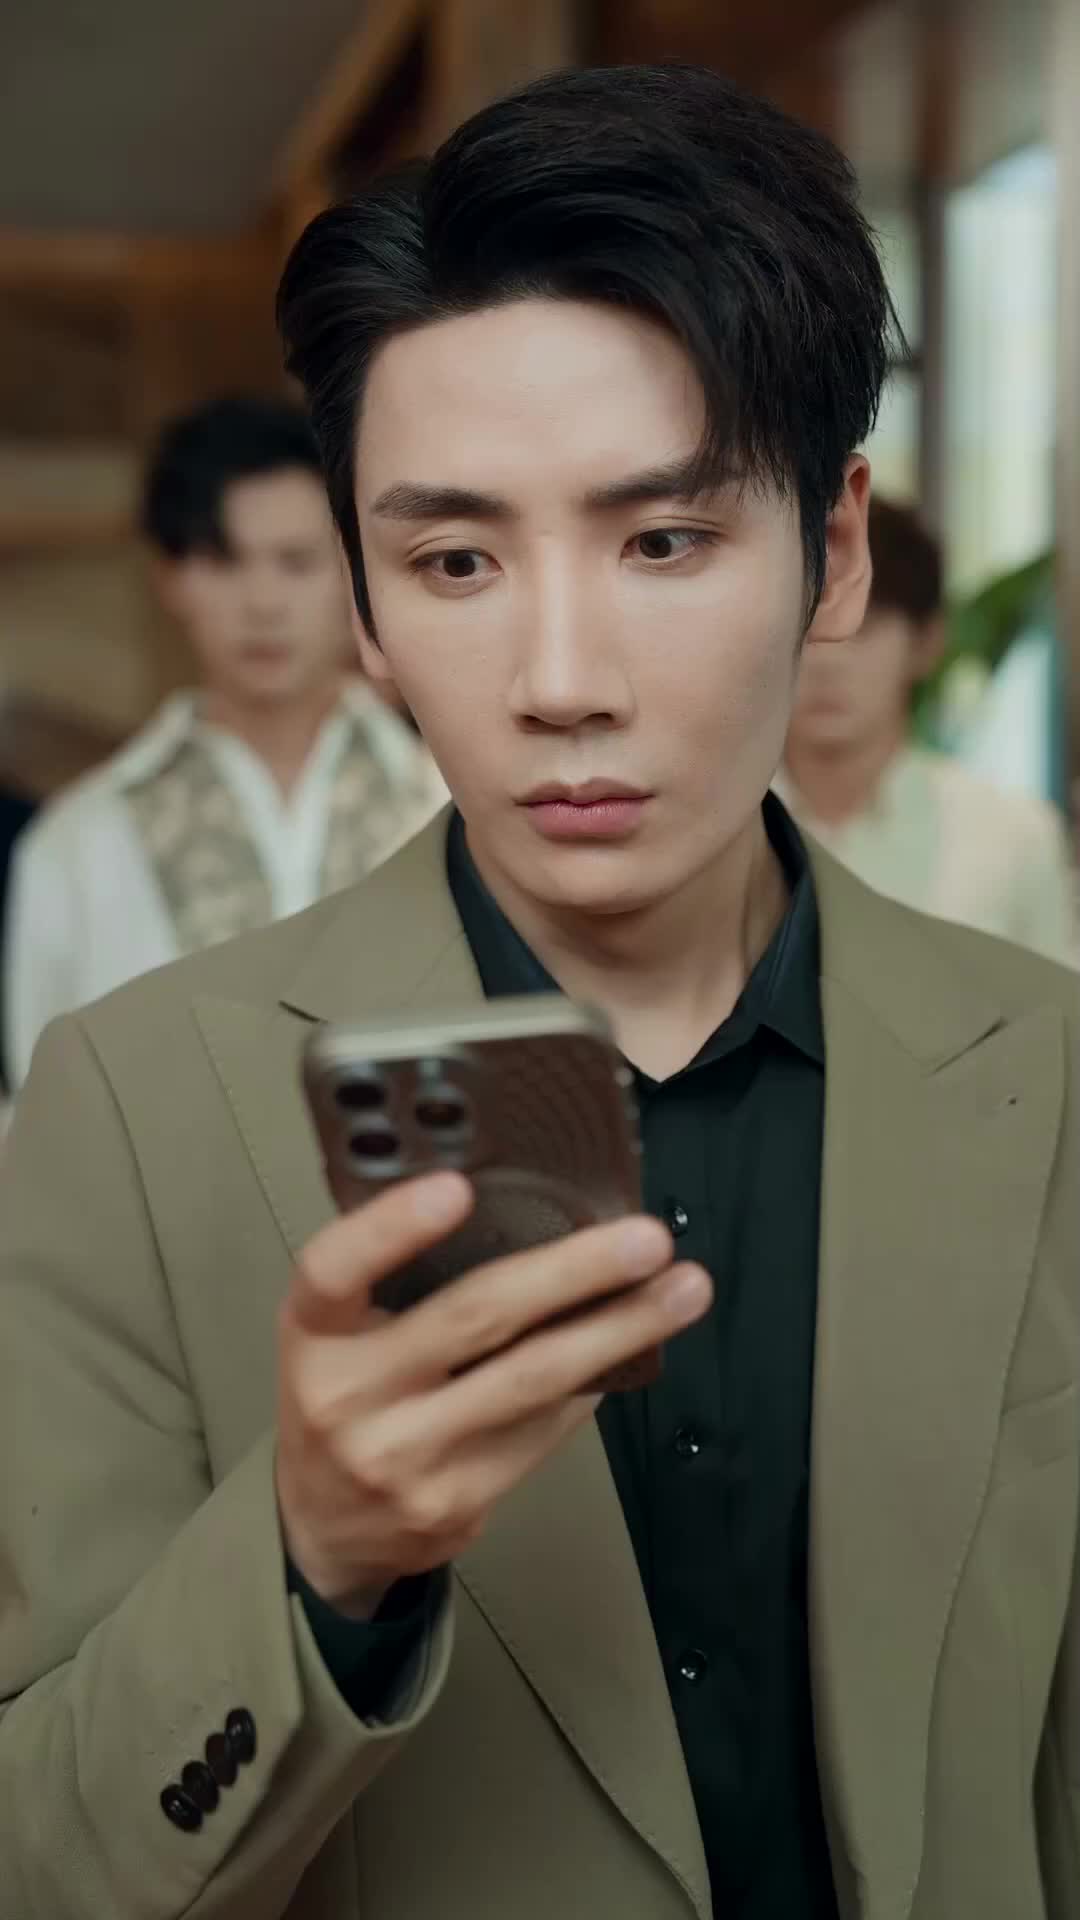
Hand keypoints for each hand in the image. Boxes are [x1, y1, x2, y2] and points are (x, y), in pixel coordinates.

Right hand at [275, 1171, 710, 1616]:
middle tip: (645, 1239)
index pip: (334, 1271)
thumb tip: (525, 1209)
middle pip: (471, 1319)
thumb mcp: (338, 1332)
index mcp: (311, 1334)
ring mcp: (404, 1458)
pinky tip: (635, 1348)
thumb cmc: (345, 1395)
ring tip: (681, 1291)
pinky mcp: (457, 1503)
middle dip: (573, 1273)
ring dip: (618, 1330)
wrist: (324, 1529)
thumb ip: (395, 1279)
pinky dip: (594, 1382)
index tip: (457, 1188)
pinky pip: (544, 1430)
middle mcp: (347, 1397)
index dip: (391, 1229)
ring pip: (530, 1381)